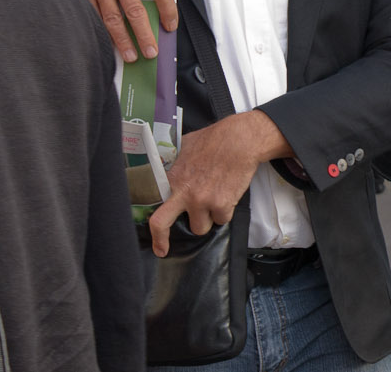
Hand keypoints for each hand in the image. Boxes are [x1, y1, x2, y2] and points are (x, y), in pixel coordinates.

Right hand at [61, 0, 177, 61]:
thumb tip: (154, 17)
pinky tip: (107, 45)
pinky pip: (92, 17)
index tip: (170, 27)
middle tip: (151, 53)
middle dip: (144, 35)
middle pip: (135, 11)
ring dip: (122, 41)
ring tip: (131, 56)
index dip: (168, 10)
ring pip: (112, 19)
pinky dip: (100, 33)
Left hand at [147, 111, 290, 256]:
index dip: (150, 226)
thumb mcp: (184, 147)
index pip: (152, 206)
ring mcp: (202, 201)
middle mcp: (183, 193)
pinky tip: (227, 194)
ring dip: (206, 219)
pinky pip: (221, 220)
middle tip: (163, 250)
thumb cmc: (214, 140)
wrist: (240, 141)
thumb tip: (165, 166)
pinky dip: (225, 212)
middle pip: (162, 224)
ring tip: (213, 201)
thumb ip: (173, 163)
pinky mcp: (222, 205)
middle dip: (162, 241)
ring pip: (200, 227)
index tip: (152, 238)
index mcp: (171, 179)